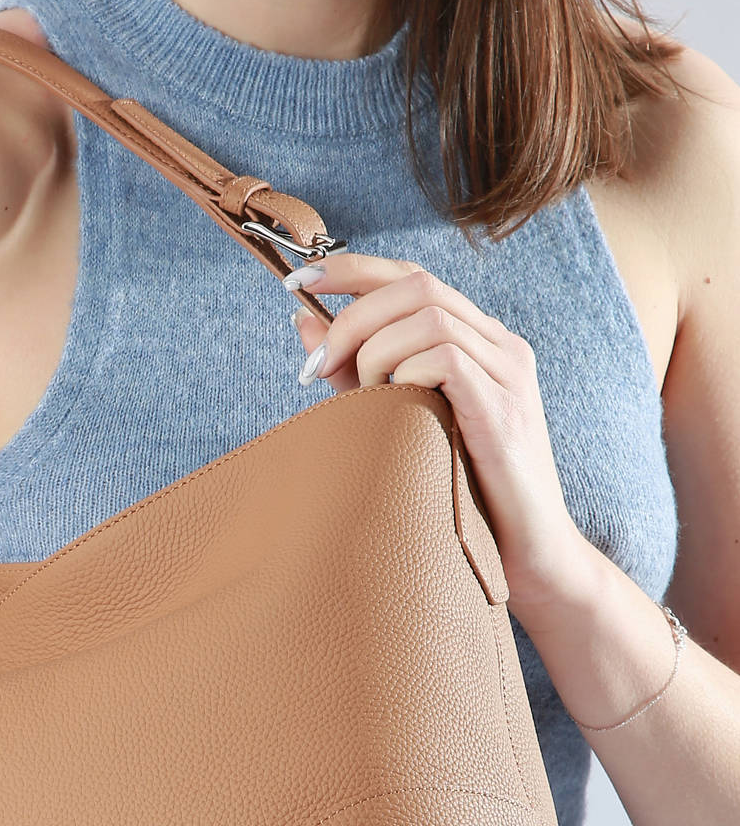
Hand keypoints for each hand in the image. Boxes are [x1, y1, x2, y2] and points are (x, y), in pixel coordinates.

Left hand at [289, 254, 597, 616]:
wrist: (527, 556)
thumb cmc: (459, 495)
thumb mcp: (397, 423)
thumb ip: (353, 374)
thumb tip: (303, 322)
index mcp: (477, 342)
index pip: (413, 276)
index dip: (353, 268)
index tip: (298, 279)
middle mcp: (499, 346)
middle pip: (417, 284)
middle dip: (352, 315)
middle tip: (316, 368)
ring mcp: (508, 374)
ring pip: (427, 316)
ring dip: (374, 352)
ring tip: (362, 401)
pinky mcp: (505, 411)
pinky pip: (446, 360)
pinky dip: (404, 376)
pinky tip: (393, 411)